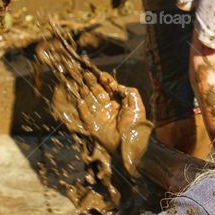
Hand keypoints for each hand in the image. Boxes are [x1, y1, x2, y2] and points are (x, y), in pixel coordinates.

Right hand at [38, 34, 151, 173]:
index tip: (97, 72)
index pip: (107, 88)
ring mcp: (99, 116)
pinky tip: (77, 96)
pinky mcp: (92, 125)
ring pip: (88, 100)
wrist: (131, 143)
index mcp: (118, 102)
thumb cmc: (136, 124)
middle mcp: (107, 108)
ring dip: (83, 90)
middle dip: (90, 82)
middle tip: (84, 72)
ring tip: (78, 80)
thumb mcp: (137, 104)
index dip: (102, 80)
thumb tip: (118, 86)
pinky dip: (80, 105)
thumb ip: (129, 92)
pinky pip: (84, 113)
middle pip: (96, 91)